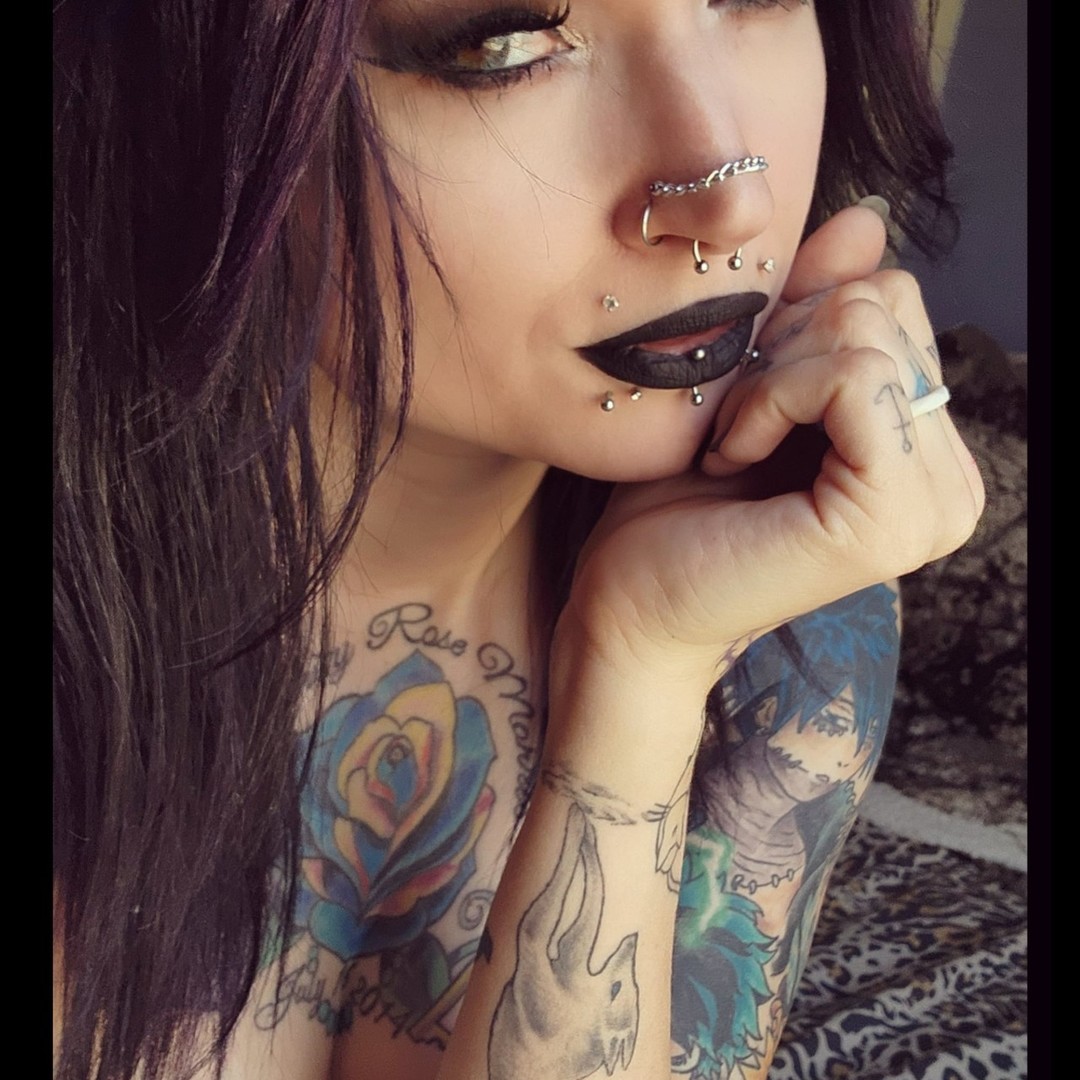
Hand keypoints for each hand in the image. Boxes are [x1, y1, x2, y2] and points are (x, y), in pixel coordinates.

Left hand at [559, 205, 983, 695]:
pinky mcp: (893, 517)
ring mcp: (934, 505)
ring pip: (867, 331)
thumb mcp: (751, 381)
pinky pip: (851, 375)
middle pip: (885, 303)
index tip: (742, 395)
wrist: (629, 601)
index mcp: (924, 451)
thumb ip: (815, 305)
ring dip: (768, 377)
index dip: (795, 322)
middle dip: (782, 346)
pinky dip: (771, 398)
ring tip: (731, 445)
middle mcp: (950, 482)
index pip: (892, 301)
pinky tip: (732, 456)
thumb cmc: (675, 502)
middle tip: (734, 423)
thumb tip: (870, 218)